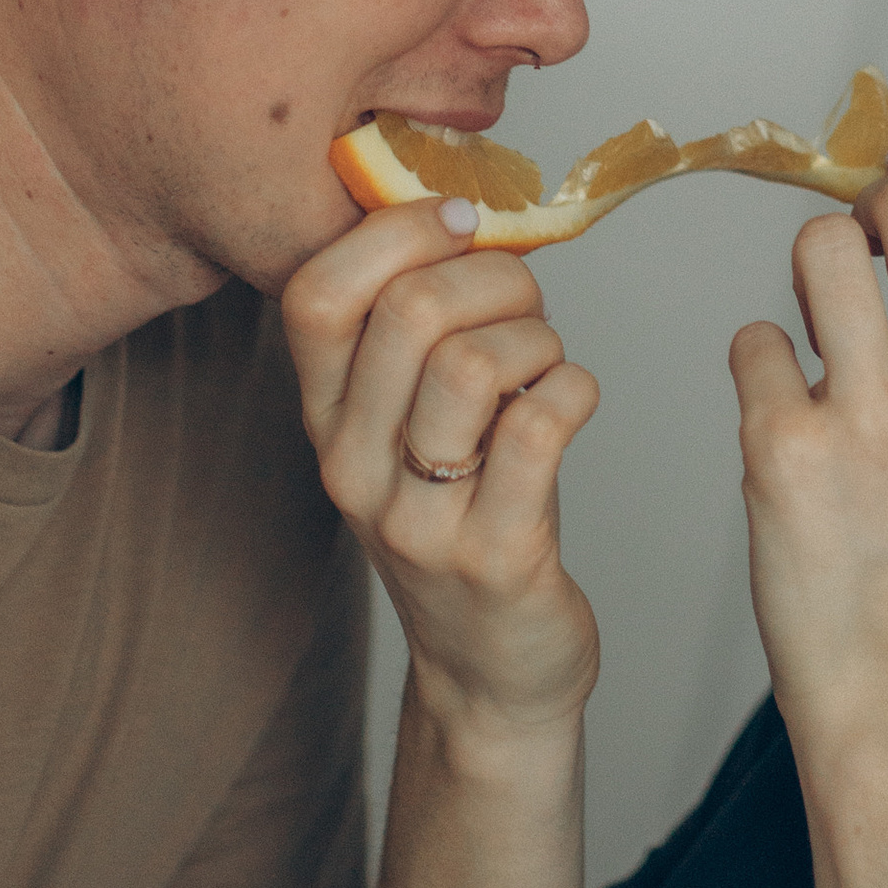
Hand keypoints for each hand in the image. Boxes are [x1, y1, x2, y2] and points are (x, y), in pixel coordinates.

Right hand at [282, 203, 602, 736]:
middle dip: (494, 277)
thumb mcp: (404, 428)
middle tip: (526, 302)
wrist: (488, 674)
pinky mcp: (496, 557)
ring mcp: (420, 519)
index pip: (313, 292)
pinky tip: (572, 403)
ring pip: (476, 364)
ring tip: (547, 364)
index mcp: (324, 419)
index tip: (457, 225)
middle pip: (408, 314)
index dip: (393, 231)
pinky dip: (574, 390)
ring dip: (537, 339)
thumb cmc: (462, 520)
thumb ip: (410, 335)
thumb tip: (458, 213)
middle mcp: (354, 467)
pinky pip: (541, 428)